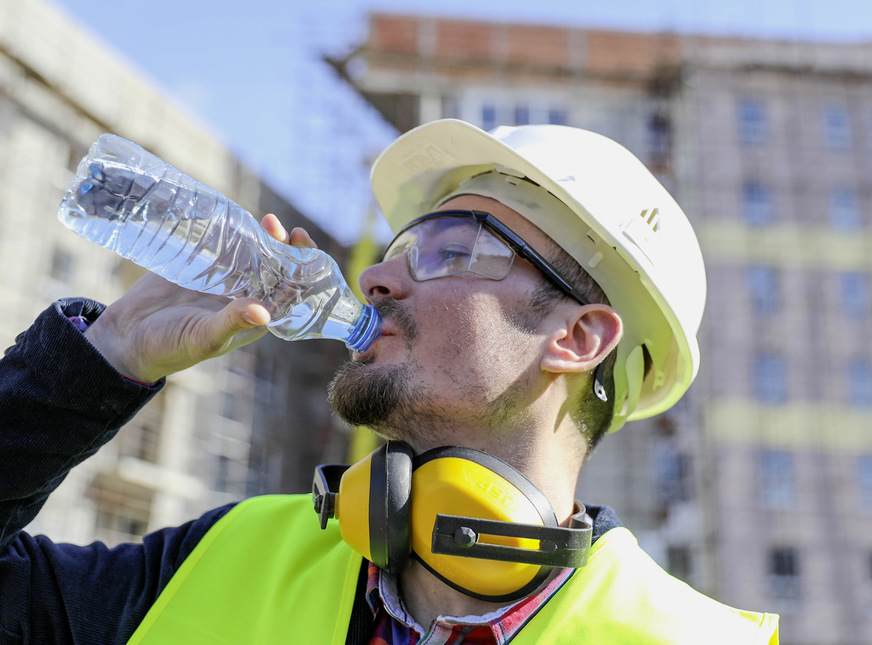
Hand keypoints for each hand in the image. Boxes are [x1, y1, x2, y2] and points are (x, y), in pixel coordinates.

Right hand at [84, 214, 316, 382]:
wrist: (126, 337)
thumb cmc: (170, 348)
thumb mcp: (203, 337)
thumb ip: (232, 323)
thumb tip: (264, 312)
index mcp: (255, 318)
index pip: (289, 292)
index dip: (302, 273)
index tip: (302, 254)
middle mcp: (244, 297)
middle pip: (275, 268)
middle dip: (285, 248)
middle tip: (281, 228)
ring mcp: (224, 280)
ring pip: (254, 254)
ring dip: (263, 238)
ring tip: (267, 221)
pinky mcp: (202, 265)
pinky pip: (225, 246)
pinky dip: (234, 233)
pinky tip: (238, 219)